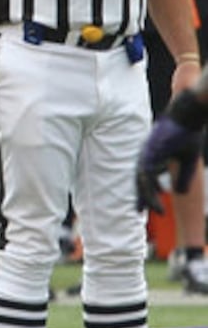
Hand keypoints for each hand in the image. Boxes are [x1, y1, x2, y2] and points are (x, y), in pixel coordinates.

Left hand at [136, 89, 207, 212]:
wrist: (187, 115)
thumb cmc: (188, 134)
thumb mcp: (188, 160)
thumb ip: (183, 177)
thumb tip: (179, 194)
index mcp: (153, 157)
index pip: (145, 178)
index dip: (144, 192)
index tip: (143, 207)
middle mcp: (147, 155)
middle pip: (140, 180)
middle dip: (140, 196)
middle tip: (139, 212)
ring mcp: (147, 153)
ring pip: (142, 178)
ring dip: (147, 195)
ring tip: (155, 210)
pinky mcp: (151, 151)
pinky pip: (148, 171)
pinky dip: (152, 183)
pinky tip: (159, 194)